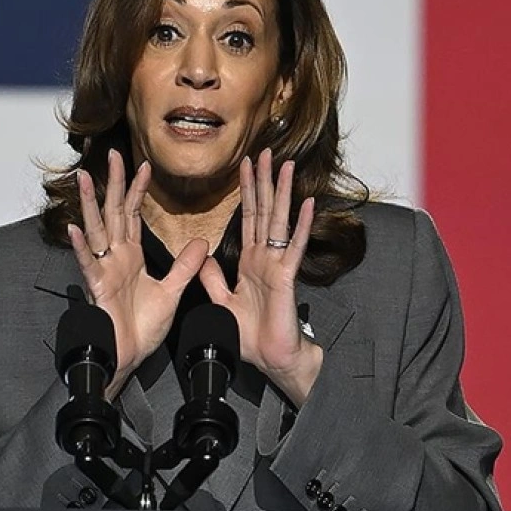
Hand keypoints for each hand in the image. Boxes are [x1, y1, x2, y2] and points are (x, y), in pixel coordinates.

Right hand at [68, 149, 208, 399]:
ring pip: (97, 230)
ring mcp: (104, 270)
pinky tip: (75, 230)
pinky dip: (82, 247)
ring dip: (91, 204)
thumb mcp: (172, 292)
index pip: (133, 215)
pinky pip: (89, 264)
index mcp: (131, 257)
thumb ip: (184, 266)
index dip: (136, 190)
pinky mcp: (98, 288)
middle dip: (113, 184)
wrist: (129, 356)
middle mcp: (115, 258)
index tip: (143, 165)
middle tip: (111, 155)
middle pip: (113, 213)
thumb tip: (201, 243)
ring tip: (86, 178)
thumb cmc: (143, 328)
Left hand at [199, 148, 321, 406]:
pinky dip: (301, 225)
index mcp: (250, 261)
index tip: (246, 164)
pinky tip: (308, 203)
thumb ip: (213, 279)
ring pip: (280, 221)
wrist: (269, 358)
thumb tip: (203, 255)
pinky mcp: (287, 277)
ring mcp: (278, 265)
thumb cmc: (250, 335)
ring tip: (287, 166)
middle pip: (264, 212)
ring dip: (283, 193)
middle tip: (266, 151)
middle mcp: (266, 257)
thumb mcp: (222, 302)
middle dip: (264, 181)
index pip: (248, 218)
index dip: (247, 191)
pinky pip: (294, 247)